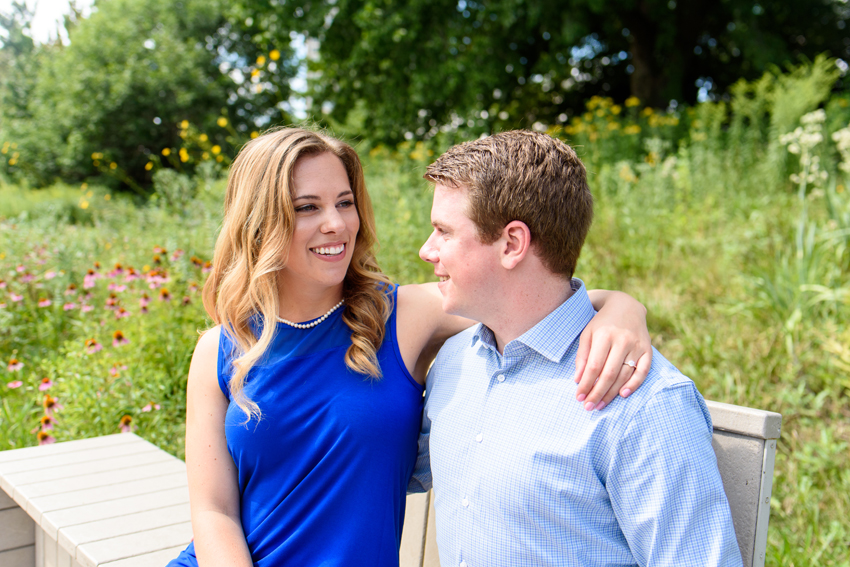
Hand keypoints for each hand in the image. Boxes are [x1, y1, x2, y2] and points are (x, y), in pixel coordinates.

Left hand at [575, 291, 651, 409]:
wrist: (626, 306)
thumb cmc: (601, 323)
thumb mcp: (587, 334)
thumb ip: (582, 356)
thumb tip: (578, 380)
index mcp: (604, 335)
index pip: (594, 366)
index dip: (586, 384)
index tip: (579, 397)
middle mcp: (622, 340)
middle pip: (609, 373)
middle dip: (598, 393)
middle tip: (589, 407)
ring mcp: (637, 345)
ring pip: (624, 375)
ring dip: (612, 393)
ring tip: (601, 404)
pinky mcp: (648, 349)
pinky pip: (643, 371)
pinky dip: (634, 384)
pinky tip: (623, 395)